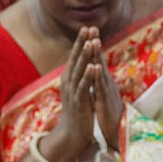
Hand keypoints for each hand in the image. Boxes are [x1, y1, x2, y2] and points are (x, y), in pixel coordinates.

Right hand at [52, 28, 99, 157]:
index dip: (81, 42)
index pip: (75, 56)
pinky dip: (88, 76)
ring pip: (79, 70)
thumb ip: (81, 77)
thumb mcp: (79, 90)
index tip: (87, 28)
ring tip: (90, 42)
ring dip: (85, 55)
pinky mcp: (78, 102)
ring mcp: (72, 91)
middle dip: (82, 43)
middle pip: (76, 59)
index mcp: (69, 78)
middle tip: (87, 28)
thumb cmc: (79, 111)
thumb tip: (85, 63)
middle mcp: (68, 82)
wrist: (72, 133)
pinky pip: (83, 86)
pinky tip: (93, 66)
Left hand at [86, 41, 122, 151]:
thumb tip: (94, 72)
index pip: (97, 60)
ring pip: (101, 70)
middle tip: (92, 27)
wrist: (115, 134)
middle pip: (100, 60)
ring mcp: (107, 92)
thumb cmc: (108, 115)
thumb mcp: (101, 96)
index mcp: (102, 82)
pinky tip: (96, 67)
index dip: (93, 46)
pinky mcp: (106, 102)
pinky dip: (98, 77)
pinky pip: (101, 88)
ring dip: (98, 56)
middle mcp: (106, 83)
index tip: (88, 31)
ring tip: (94, 40)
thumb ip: (98, 84)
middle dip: (96, 44)